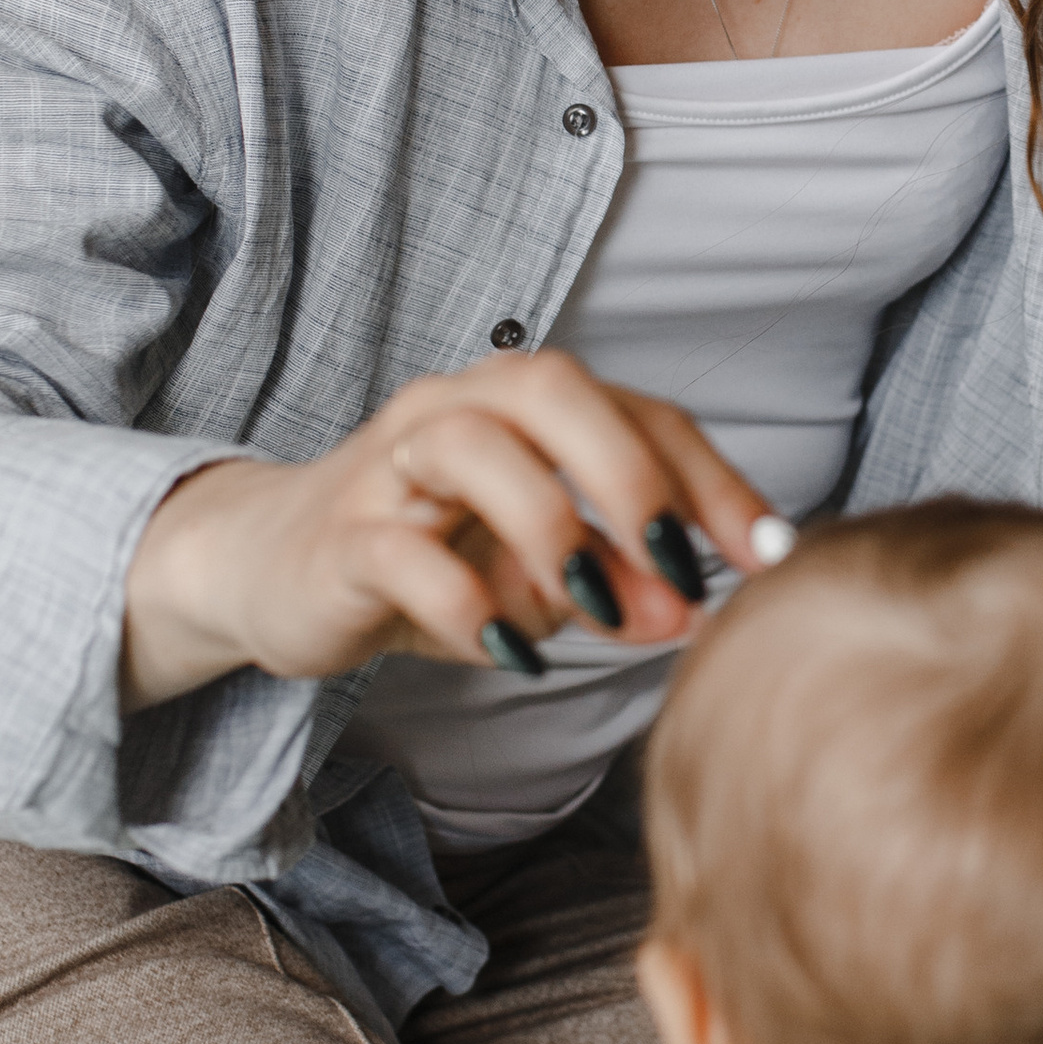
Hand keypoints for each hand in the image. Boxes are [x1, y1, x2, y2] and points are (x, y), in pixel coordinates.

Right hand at [123, 349, 790, 709]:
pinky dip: (466, 603)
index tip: (772, 555)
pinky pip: (401, 552)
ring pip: (472, 448)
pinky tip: (512, 652)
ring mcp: (390, 466)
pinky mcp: (340, 537)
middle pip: (552, 391)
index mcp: (526, 405)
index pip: (639, 413)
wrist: (271, 570)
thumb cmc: (430, 556)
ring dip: (553, 529)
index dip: (714, 481)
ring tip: (601, 611)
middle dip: (632, 474)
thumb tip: (694, 617)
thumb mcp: (542, 576)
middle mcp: (457, 408)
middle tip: (686, 567)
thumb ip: (619, 586)